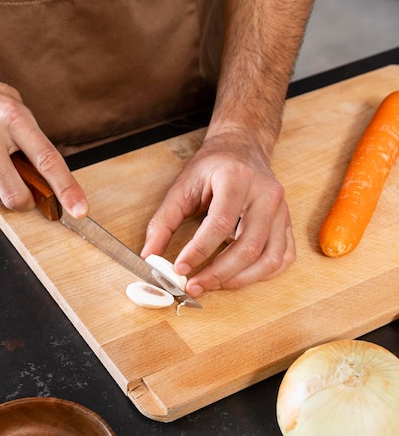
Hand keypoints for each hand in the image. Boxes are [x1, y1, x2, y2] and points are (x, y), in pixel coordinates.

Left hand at [141, 132, 295, 295]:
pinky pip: (283, 258)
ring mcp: (281, 210)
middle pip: (248, 247)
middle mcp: (265, 194)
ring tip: (213, 285)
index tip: (180, 269)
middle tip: (194, 287)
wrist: (242, 148)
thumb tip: (149, 255)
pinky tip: (238, 276)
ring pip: (269, 258)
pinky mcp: (286, 223)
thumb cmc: (212, 167)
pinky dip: (261, 275)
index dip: (199, 251)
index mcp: (236, 178)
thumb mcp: (181, 187)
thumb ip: (163, 221)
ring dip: (240, 280)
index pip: (220, 223)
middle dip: (218, 274)